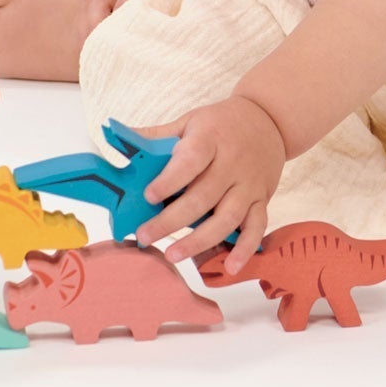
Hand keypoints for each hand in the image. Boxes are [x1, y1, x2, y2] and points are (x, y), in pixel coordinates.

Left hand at [130, 95, 286, 269]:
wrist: (269, 119)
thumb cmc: (222, 123)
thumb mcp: (190, 120)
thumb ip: (157, 135)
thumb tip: (116, 138)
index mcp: (211, 138)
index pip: (192, 160)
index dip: (171, 179)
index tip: (148, 195)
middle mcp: (233, 162)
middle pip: (204, 196)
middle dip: (172, 220)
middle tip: (145, 235)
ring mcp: (249, 183)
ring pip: (227, 217)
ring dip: (200, 240)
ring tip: (172, 255)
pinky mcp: (261, 199)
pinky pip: (256, 226)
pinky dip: (245, 249)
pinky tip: (230, 267)